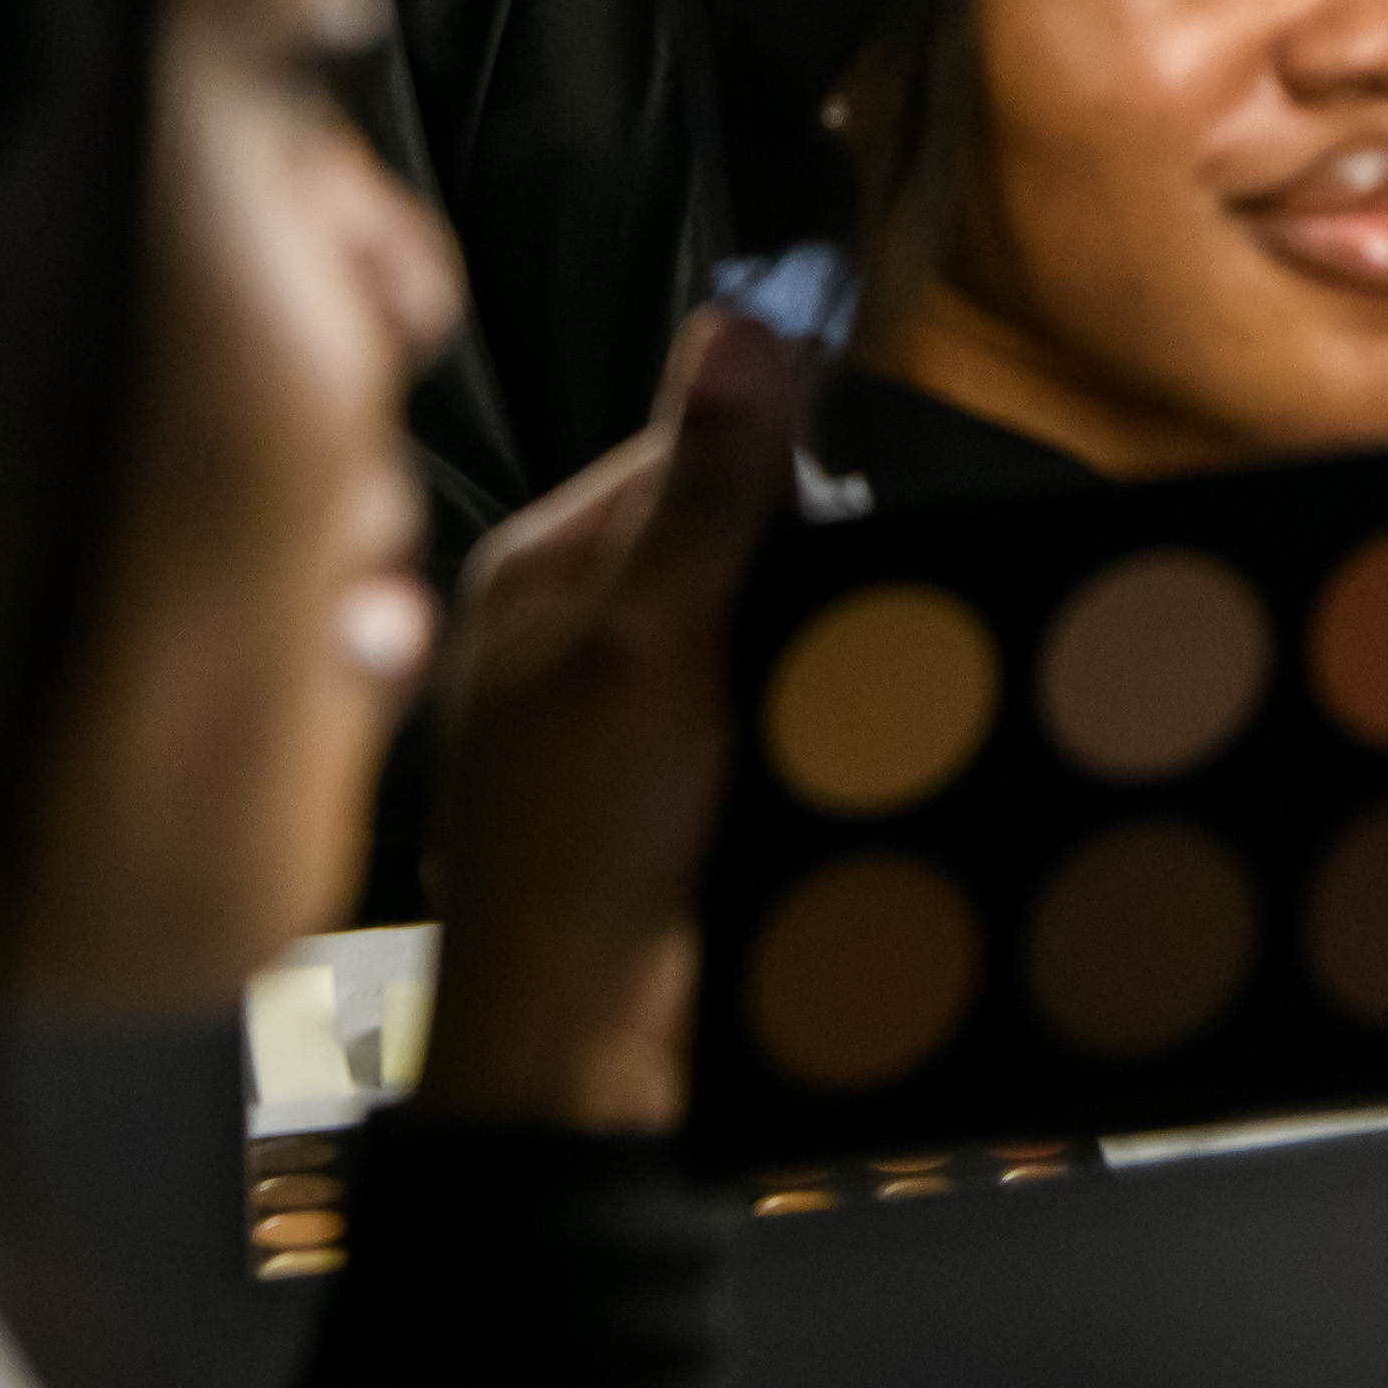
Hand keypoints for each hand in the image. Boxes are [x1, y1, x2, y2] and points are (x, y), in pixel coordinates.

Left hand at [412, 306, 812, 1129]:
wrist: (588, 1060)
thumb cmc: (579, 856)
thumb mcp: (648, 649)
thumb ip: (707, 494)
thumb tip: (746, 327)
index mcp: (548, 571)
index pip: (690, 448)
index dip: (777, 466)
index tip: (834, 511)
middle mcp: (591, 629)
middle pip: (750, 538)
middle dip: (813, 572)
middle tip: (822, 642)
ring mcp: (648, 713)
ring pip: (783, 626)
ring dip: (832, 654)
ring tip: (830, 712)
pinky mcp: (701, 788)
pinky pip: (793, 712)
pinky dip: (831, 725)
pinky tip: (839, 758)